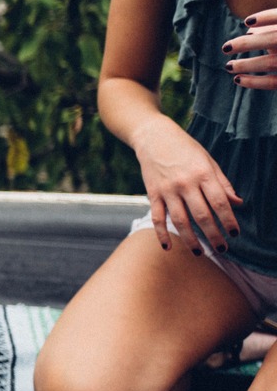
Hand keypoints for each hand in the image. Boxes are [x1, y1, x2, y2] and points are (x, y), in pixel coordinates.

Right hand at [132, 116, 242, 251]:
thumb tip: (238, 203)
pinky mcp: (153, 194)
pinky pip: (157, 217)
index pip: (220, 202)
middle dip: (213, 235)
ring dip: (190, 239)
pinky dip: (161, 234)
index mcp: (203, 174)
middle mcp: (185, 183)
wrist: (154, 137)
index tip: (235, 233)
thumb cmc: (185, 149)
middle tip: (222, 249)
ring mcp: (167, 190)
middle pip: (201, 215)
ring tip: (200, 253)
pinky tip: (167, 247)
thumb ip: (222, 183)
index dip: (228, 219)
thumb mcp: (208, 161)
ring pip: (180, 220)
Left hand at [223, 7, 276, 89]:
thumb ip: (273, 27)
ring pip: (270, 62)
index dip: (267, 16)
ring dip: (246, 65)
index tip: (247, 21)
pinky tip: (237, 79)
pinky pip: (273, 82)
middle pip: (274, 39)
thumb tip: (249, 30)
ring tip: (228, 66)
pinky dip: (253, 82)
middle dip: (247, 43)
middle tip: (226, 48)